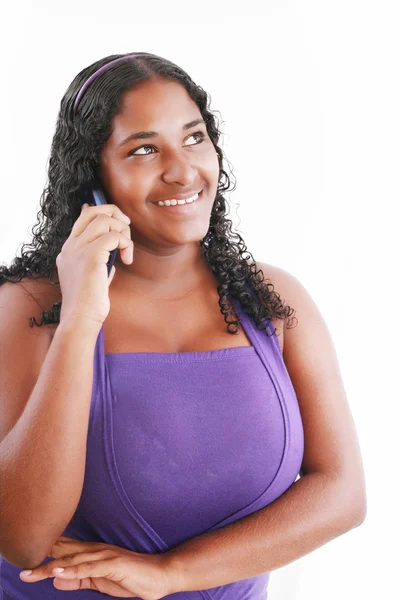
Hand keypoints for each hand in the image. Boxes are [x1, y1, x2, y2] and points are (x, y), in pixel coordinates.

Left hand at [19, 536, 176, 599]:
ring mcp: (104, 556)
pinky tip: (59, 574)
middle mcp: (95, 550)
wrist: (159, 575)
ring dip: (51, 566)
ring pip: (73, 561)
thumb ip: (79, 580)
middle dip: (41, 558)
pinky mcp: (113, 564)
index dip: (44, 553)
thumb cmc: (130, 577)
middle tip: (19, 563)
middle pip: (63, 553)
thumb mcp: (99, 582)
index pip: (63, 551)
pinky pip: (90, 569)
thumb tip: (56, 581)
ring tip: (31, 571)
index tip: (23, 556)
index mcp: (91, 553)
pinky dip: (73, 571)